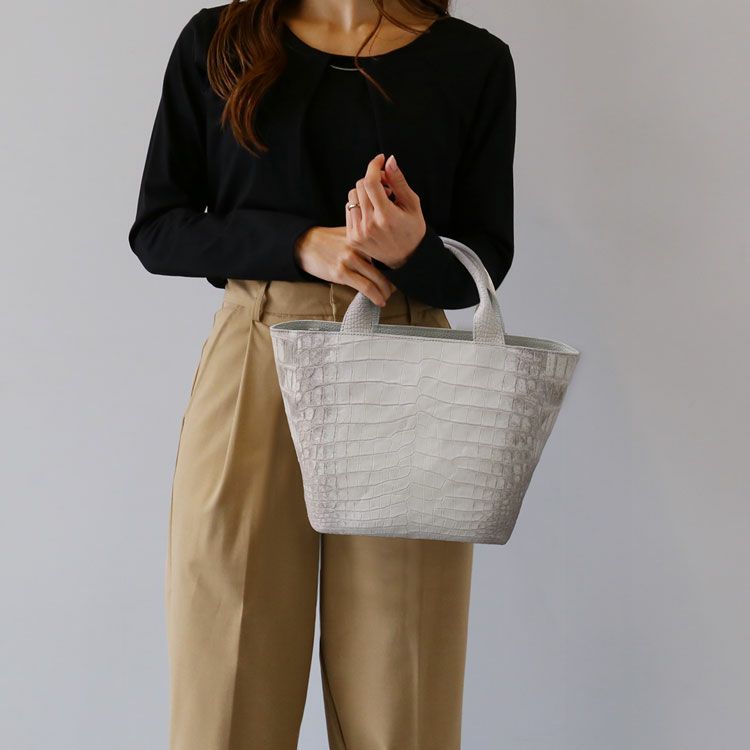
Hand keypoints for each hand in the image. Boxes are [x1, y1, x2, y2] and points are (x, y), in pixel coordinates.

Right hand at [293, 226, 396, 307]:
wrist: (305, 242)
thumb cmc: (328, 239)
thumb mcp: (349, 234)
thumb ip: (365, 242)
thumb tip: (383, 253)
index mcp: (363, 237)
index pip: (386, 253)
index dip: (396, 267)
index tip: (400, 275)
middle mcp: (359, 247)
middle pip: (385, 267)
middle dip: (393, 282)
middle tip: (395, 289)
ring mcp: (350, 260)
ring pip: (377, 279)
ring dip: (386, 291)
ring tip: (387, 297)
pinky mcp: (340, 272)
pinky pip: (364, 287)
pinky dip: (375, 296)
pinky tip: (379, 301)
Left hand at [346, 153, 426, 269]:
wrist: (406, 258)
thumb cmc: (412, 229)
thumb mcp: (412, 204)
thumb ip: (399, 182)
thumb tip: (389, 161)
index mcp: (386, 216)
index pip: (370, 182)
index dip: (374, 166)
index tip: (380, 160)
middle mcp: (369, 225)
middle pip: (360, 186)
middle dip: (372, 180)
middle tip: (386, 189)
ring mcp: (358, 233)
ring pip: (352, 196)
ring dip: (364, 193)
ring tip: (379, 203)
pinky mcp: (352, 238)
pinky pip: (349, 209)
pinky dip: (359, 206)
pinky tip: (371, 213)